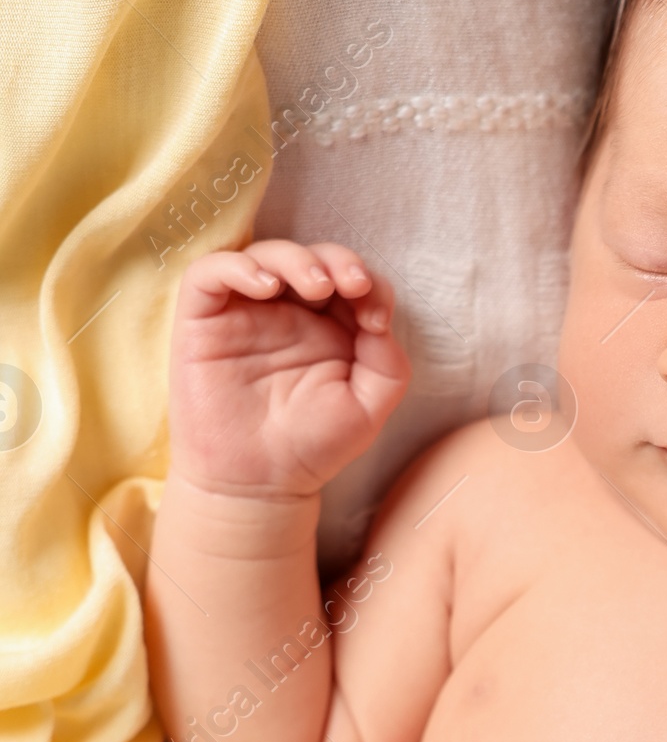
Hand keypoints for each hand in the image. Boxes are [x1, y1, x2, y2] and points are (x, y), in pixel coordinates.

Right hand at [168, 240, 410, 499]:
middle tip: (350, 284)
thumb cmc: (312, 446)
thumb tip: (377, 315)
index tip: (376, 318)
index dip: (369, 284)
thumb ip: (386, 363)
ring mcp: (245, 313)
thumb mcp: (367, 407)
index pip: (351, 282)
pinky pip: (210, 273)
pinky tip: (265, 287)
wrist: (256, 485)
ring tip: (315, 285)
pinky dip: (238, 267)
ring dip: (294, 259)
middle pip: (312, 258)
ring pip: (265, 255)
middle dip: (337, 260)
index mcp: (330, 327)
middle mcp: (288, 313)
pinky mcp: (204, 319)